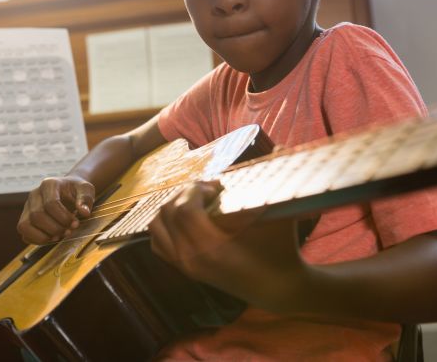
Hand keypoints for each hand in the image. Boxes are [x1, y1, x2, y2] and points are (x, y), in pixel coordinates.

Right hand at [17, 175, 94, 243]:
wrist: (69, 191)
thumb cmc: (76, 190)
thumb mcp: (86, 189)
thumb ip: (86, 199)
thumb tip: (84, 212)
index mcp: (49, 184)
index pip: (50, 203)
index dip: (64, 217)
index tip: (75, 223)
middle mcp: (34, 194)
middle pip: (36, 215)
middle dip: (55, 228)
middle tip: (69, 231)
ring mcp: (27, 207)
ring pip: (25, 225)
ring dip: (43, 236)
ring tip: (58, 237)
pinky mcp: (25, 219)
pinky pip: (24, 233)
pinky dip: (36, 240)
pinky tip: (51, 238)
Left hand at [149, 181, 306, 308]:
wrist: (278, 288)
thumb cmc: (280, 250)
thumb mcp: (280, 216)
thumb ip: (277, 182)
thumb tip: (279, 148)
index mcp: (212, 249)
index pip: (184, 210)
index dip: (195, 190)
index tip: (215, 187)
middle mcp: (192, 259)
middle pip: (167, 213)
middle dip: (185, 194)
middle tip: (209, 190)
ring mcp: (185, 266)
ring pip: (156, 226)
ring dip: (172, 207)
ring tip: (196, 201)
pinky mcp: (185, 269)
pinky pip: (158, 243)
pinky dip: (164, 226)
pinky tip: (186, 218)